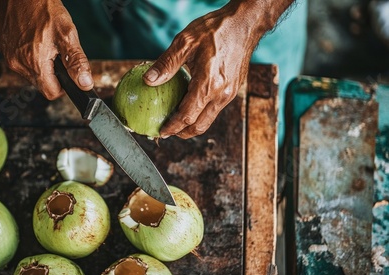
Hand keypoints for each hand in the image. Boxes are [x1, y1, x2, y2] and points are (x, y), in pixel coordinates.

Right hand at [0, 0, 92, 99]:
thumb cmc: (44, 8)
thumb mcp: (67, 35)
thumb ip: (76, 62)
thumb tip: (85, 83)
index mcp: (34, 64)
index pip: (51, 93)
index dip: (63, 86)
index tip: (68, 74)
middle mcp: (17, 64)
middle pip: (41, 83)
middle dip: (53, 73)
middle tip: (57, 52)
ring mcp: (8, 56)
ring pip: (30, 73)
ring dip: (41, 63)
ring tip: (45, 42)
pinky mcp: (2, 47)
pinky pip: (19, 60)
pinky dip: (28, 54)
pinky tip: (34, 38)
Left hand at [143, 0, 292, 138]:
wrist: (244, 23)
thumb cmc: (215, 29)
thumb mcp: (185, 42)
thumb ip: (166, 64)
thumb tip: (148, 80)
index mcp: (209, 84)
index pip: (187, 115)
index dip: (173, 127)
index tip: (161, 132)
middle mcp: (222, 93)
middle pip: (200, 125)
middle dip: (182, 132)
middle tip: (167, 131)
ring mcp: (230, 93)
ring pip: (209, 119)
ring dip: (193, 124)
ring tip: (177, 121)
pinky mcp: (234, 89)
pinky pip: (215, 108)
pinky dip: (201, 112)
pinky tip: (190, 104)